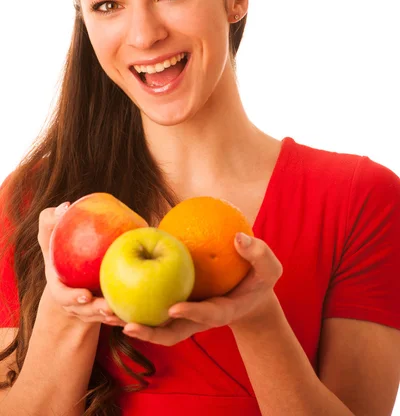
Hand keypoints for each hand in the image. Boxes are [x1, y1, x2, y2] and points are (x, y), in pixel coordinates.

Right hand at [37, 201, 125, 326]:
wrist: (72, 274)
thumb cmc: (61, 250)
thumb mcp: (51, 237)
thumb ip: (51, 221)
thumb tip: (65, 207)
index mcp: (60, 288)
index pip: (62, 296)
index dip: (72, 298)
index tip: (85, 295)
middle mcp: (74, 304)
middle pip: (84, 312)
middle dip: (96, 311)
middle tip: (109, 306)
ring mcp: (89, 311)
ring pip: (101, 317)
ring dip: (112, 316)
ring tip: (124, 312)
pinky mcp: (104, 313)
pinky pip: (115, 316)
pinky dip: (124, 314)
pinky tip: (137, 310)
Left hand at [122, 232, 282, 344]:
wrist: (249, 293)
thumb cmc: (259, 279)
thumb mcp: (269, 268)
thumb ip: (258, 254)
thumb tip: (239, 237)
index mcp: (222, 310)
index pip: (207, 314)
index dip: (191, 313)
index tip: (174, 307)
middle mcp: (200, 319)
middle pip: (173, 333)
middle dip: (150, 334)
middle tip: (126, 325)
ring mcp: (187, 316)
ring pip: (158, 326)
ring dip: (134, 324)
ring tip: (106, 315)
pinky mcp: (176, 307)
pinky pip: (153, 308)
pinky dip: (134, 305)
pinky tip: (113, 291)